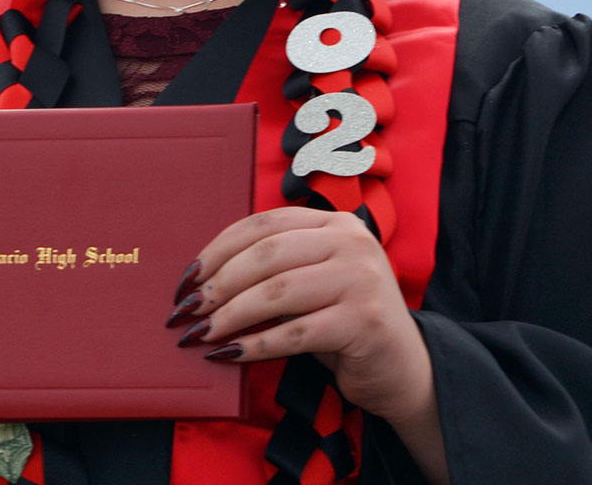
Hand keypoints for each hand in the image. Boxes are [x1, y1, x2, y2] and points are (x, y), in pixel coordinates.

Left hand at [173, 210, 448, 482]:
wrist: (403, 368)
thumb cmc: (344, 322)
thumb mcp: (314, 281)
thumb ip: (276, 267)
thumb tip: (203, 280)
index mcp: (336, 223)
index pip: (264, 224)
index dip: (219, 248)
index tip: (188, 276)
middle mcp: (352, 242)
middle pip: (266, 255)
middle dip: (218, 284)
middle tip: (188, 309)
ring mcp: (360, 280)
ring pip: (276, 292)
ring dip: (229, 316)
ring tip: (200, 333)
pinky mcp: (362, 322)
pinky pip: (293, 333)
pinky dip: (254, 345)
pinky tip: (228, 354)